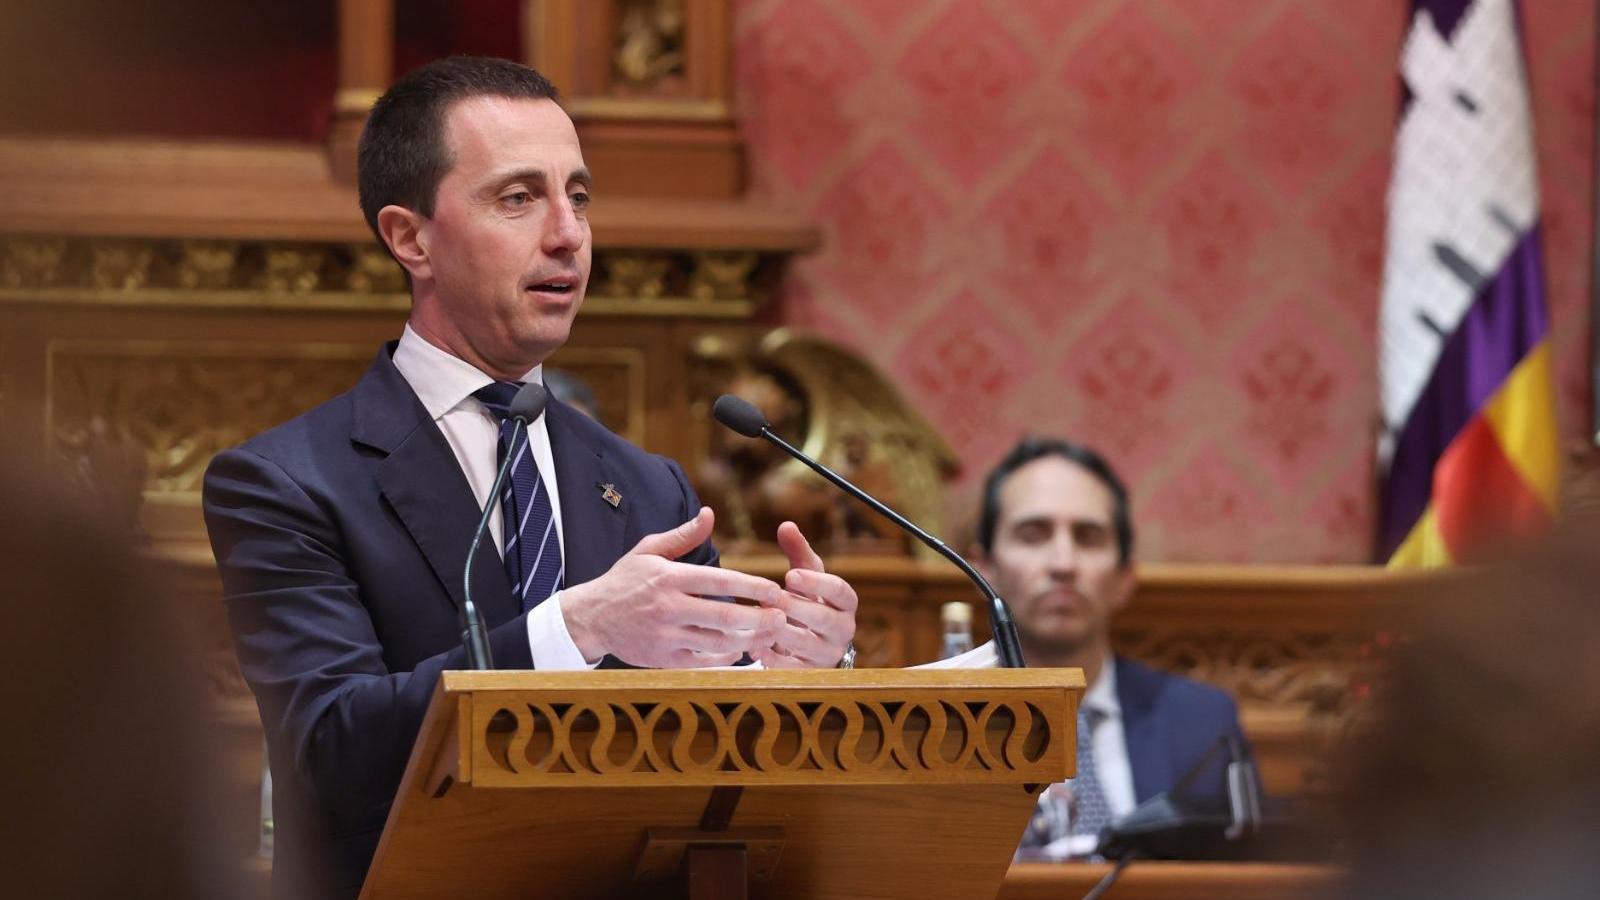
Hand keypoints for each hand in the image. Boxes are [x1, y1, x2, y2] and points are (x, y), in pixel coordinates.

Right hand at [560, 507, 786, 667]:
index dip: (753, 586)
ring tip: (770, 634)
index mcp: (669, 578)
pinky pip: (704, 661)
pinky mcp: (664, 659)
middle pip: (725, 616)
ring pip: (718, 642)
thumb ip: (683, 536)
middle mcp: (669, 608)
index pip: (720, 581)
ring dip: (749, 640)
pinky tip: (741, 649)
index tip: (775, 589)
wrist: (589, 618)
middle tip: (782, 616)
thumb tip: (710, 514)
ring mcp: (666, 636)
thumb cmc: (623, 580)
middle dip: (760, 617)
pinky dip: (726, 658)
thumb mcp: (648, 550)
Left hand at [752, 521, 858, 668]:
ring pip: (808, 644)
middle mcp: (843, 629)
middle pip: (824, 619)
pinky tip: (755, 647)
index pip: (840, 591)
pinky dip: (774, 659)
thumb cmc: (809, 600)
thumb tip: (786, 525)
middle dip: (796, 608)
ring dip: (782, 632)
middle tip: (772, 598)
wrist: (811, 640)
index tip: (791, 576)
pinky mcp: (812, 673)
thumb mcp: (807, 576)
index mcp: (846, 603)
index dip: (817, 584)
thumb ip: (798, 551)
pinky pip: (794, 669)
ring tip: (761, 621)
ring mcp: (828, 653)